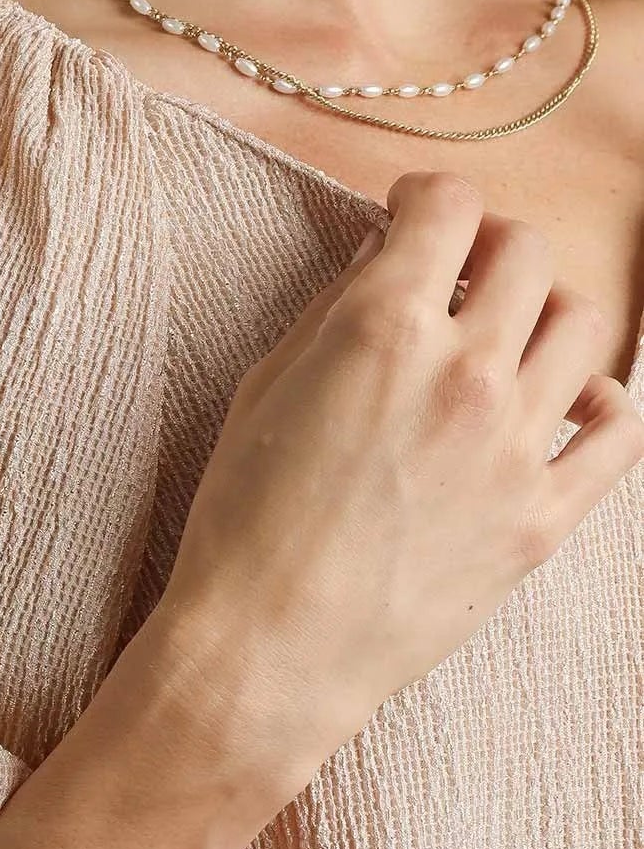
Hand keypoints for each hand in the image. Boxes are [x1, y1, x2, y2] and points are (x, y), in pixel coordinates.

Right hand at [143, 169, 643, 817]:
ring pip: (584, 324)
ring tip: (510, 337)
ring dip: (545, 310)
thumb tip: (382, 260)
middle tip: (459, 271)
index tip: (413, 214)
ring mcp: (517, 447)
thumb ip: (333, 312)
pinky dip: (601, 400)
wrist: (267, 650)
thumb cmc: (243, 524)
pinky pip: (620, 430)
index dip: (425, 198)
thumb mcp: (263, 390)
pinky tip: (567, 402)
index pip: (448, 207)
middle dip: (488, 245)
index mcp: (384, 328)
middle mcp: (467, 373)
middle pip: (526, 253)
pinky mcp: (543, 516)